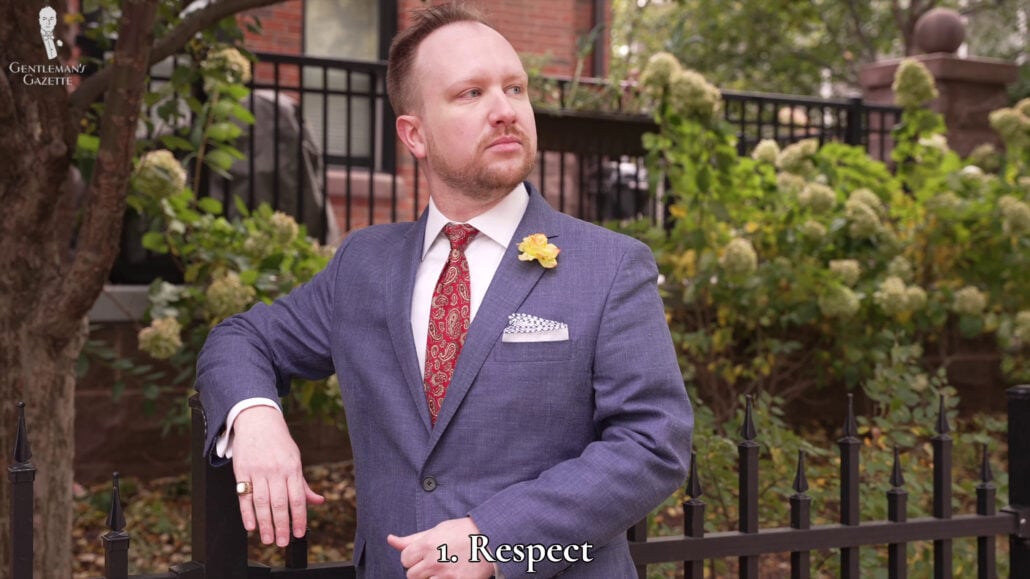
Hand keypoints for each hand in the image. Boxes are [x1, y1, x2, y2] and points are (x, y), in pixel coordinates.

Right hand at [232, 405, 324, 545]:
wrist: (257, 420)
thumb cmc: (279, 442)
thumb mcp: (295, 459)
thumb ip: (303, 484)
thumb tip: (318, 501)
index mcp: (292, 468)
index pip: (297, 498)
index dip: (299, 518)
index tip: (299, 533)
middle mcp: (275, 470)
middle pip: (279, 503)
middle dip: (281, 526)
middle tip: (283, 542)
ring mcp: (258, 471)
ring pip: (262, 502)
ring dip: (264, 524)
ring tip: (267, 539)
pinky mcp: (241, 471)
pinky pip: (244, 495)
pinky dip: (247, 513)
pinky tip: (251, 526)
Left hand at [387, 517, 494, 578]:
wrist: (491, 540)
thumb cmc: (463, 532)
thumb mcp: (437, 530)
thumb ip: (412, 539)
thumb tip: (390, 539)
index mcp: (427, 544)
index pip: (405, 559)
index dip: (413, 557)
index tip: (424, 554)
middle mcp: (434, 561)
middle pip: (411, 574)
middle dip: (420, 569)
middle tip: (435, 561)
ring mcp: (446, 575)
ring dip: (430, 578)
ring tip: (443, 568)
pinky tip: (449, 575)